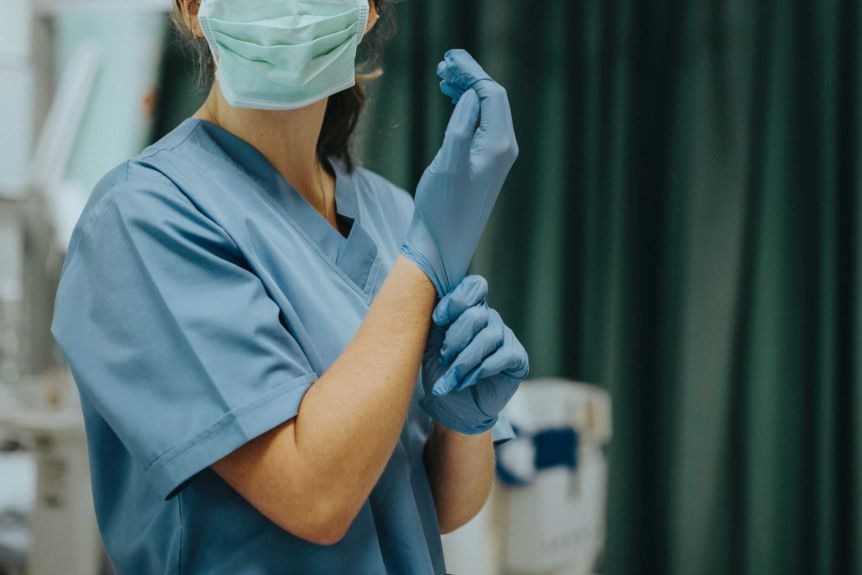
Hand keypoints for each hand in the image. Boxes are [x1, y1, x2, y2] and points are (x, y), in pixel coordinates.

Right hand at [401, 49, 518, 296]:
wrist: (443, 245)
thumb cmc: (441, 208)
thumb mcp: (447, 163)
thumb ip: (461, 126)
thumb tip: (470, 95)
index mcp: (498, 145)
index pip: (491, 93)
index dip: (471, 72)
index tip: (447, 59)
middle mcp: (504, 148)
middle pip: (493, 98)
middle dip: (470, 77)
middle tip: (443, 64)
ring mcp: (497, 157)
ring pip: (487, 110)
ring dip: (467, 90)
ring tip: (443, 78)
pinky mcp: (486, 165)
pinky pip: (482, 125)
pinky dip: (467, 108)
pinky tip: (452, 101)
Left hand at [420, 275, 529, 433]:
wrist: (452, 407)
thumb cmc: (440, 372)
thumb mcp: (430, 343)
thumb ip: (436, 321)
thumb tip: (432, 303)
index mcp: (469, 309)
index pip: (473, 287)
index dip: (456, 300)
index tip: (437, 320)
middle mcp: (490, 318)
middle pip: (477, 314)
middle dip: (455, 338)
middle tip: (443, 359)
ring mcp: (505, 337)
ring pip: (488, 337)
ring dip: (465, 360)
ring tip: (451, 378)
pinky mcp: (517, 358)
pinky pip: (504, 355)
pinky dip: (482, 369)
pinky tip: (468, 381)